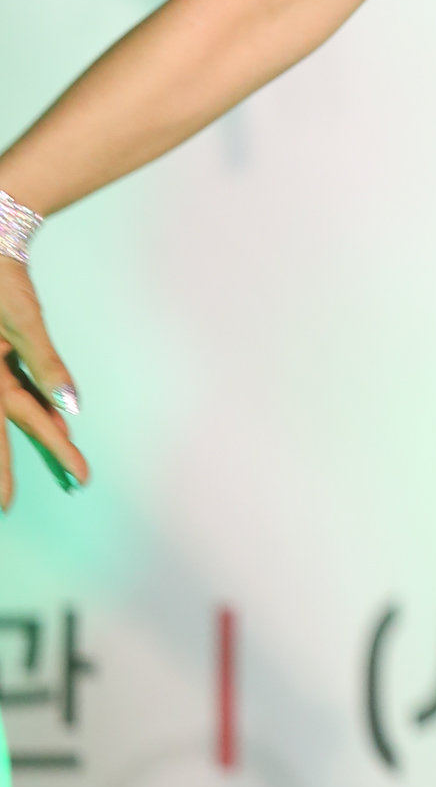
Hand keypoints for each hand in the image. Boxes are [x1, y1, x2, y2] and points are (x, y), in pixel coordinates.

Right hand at [0, 258, 88, 511]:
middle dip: (47, 450)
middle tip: (77, 479)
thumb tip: (70, 405)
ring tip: (72, 458)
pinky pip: (19, 386)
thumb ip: (46, 362)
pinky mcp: (2, 353)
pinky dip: (38, 403)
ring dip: (44, 429)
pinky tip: (57, 421)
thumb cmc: (0, 279)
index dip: (2, 473)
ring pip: (19, 406)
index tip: (7, 506)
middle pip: (15, 423)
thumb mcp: (25, 318)